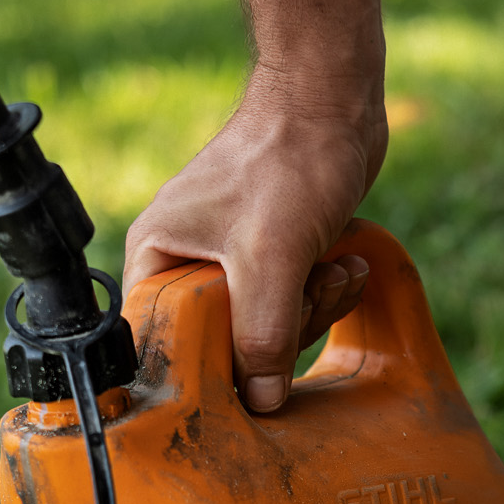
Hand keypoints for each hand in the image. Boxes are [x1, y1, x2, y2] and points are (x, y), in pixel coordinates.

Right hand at [123, 68, 387, 411]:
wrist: (334, 100)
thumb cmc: (289, 157)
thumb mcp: (271, 258)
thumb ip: (262, 335)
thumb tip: (260, 403)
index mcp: (156, 259)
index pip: (167, 344)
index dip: (210, 366)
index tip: (254, 365)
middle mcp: (185, 264)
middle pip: (224, 346)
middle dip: (281, 330)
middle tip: (306, 291)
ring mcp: (231, 263)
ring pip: (267, 330)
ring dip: (312, 310)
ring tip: (335, 270)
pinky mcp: (272, 260)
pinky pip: (294, 306)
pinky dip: (324, 293)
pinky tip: (347, 265)